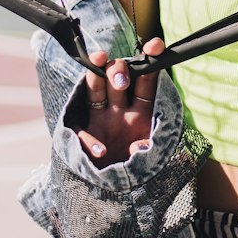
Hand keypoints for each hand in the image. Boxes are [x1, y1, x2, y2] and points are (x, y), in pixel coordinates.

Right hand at [77, 37, 163, 166]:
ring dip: (97, 75)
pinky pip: (81, 134)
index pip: (147, 80)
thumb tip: (139, 146)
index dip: (150, 61)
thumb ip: (149, 150)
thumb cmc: (140, 169)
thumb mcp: (153, 160)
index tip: (155, 45)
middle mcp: (120, 110)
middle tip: (122, 83)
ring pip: (95, 87)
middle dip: (119, 71)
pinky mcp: (83, 137)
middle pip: (117, 77)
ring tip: (99, 64)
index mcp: (142, 110)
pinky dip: (90, 143)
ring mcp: (100, 120)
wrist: (115, 192)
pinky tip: (100, 151)